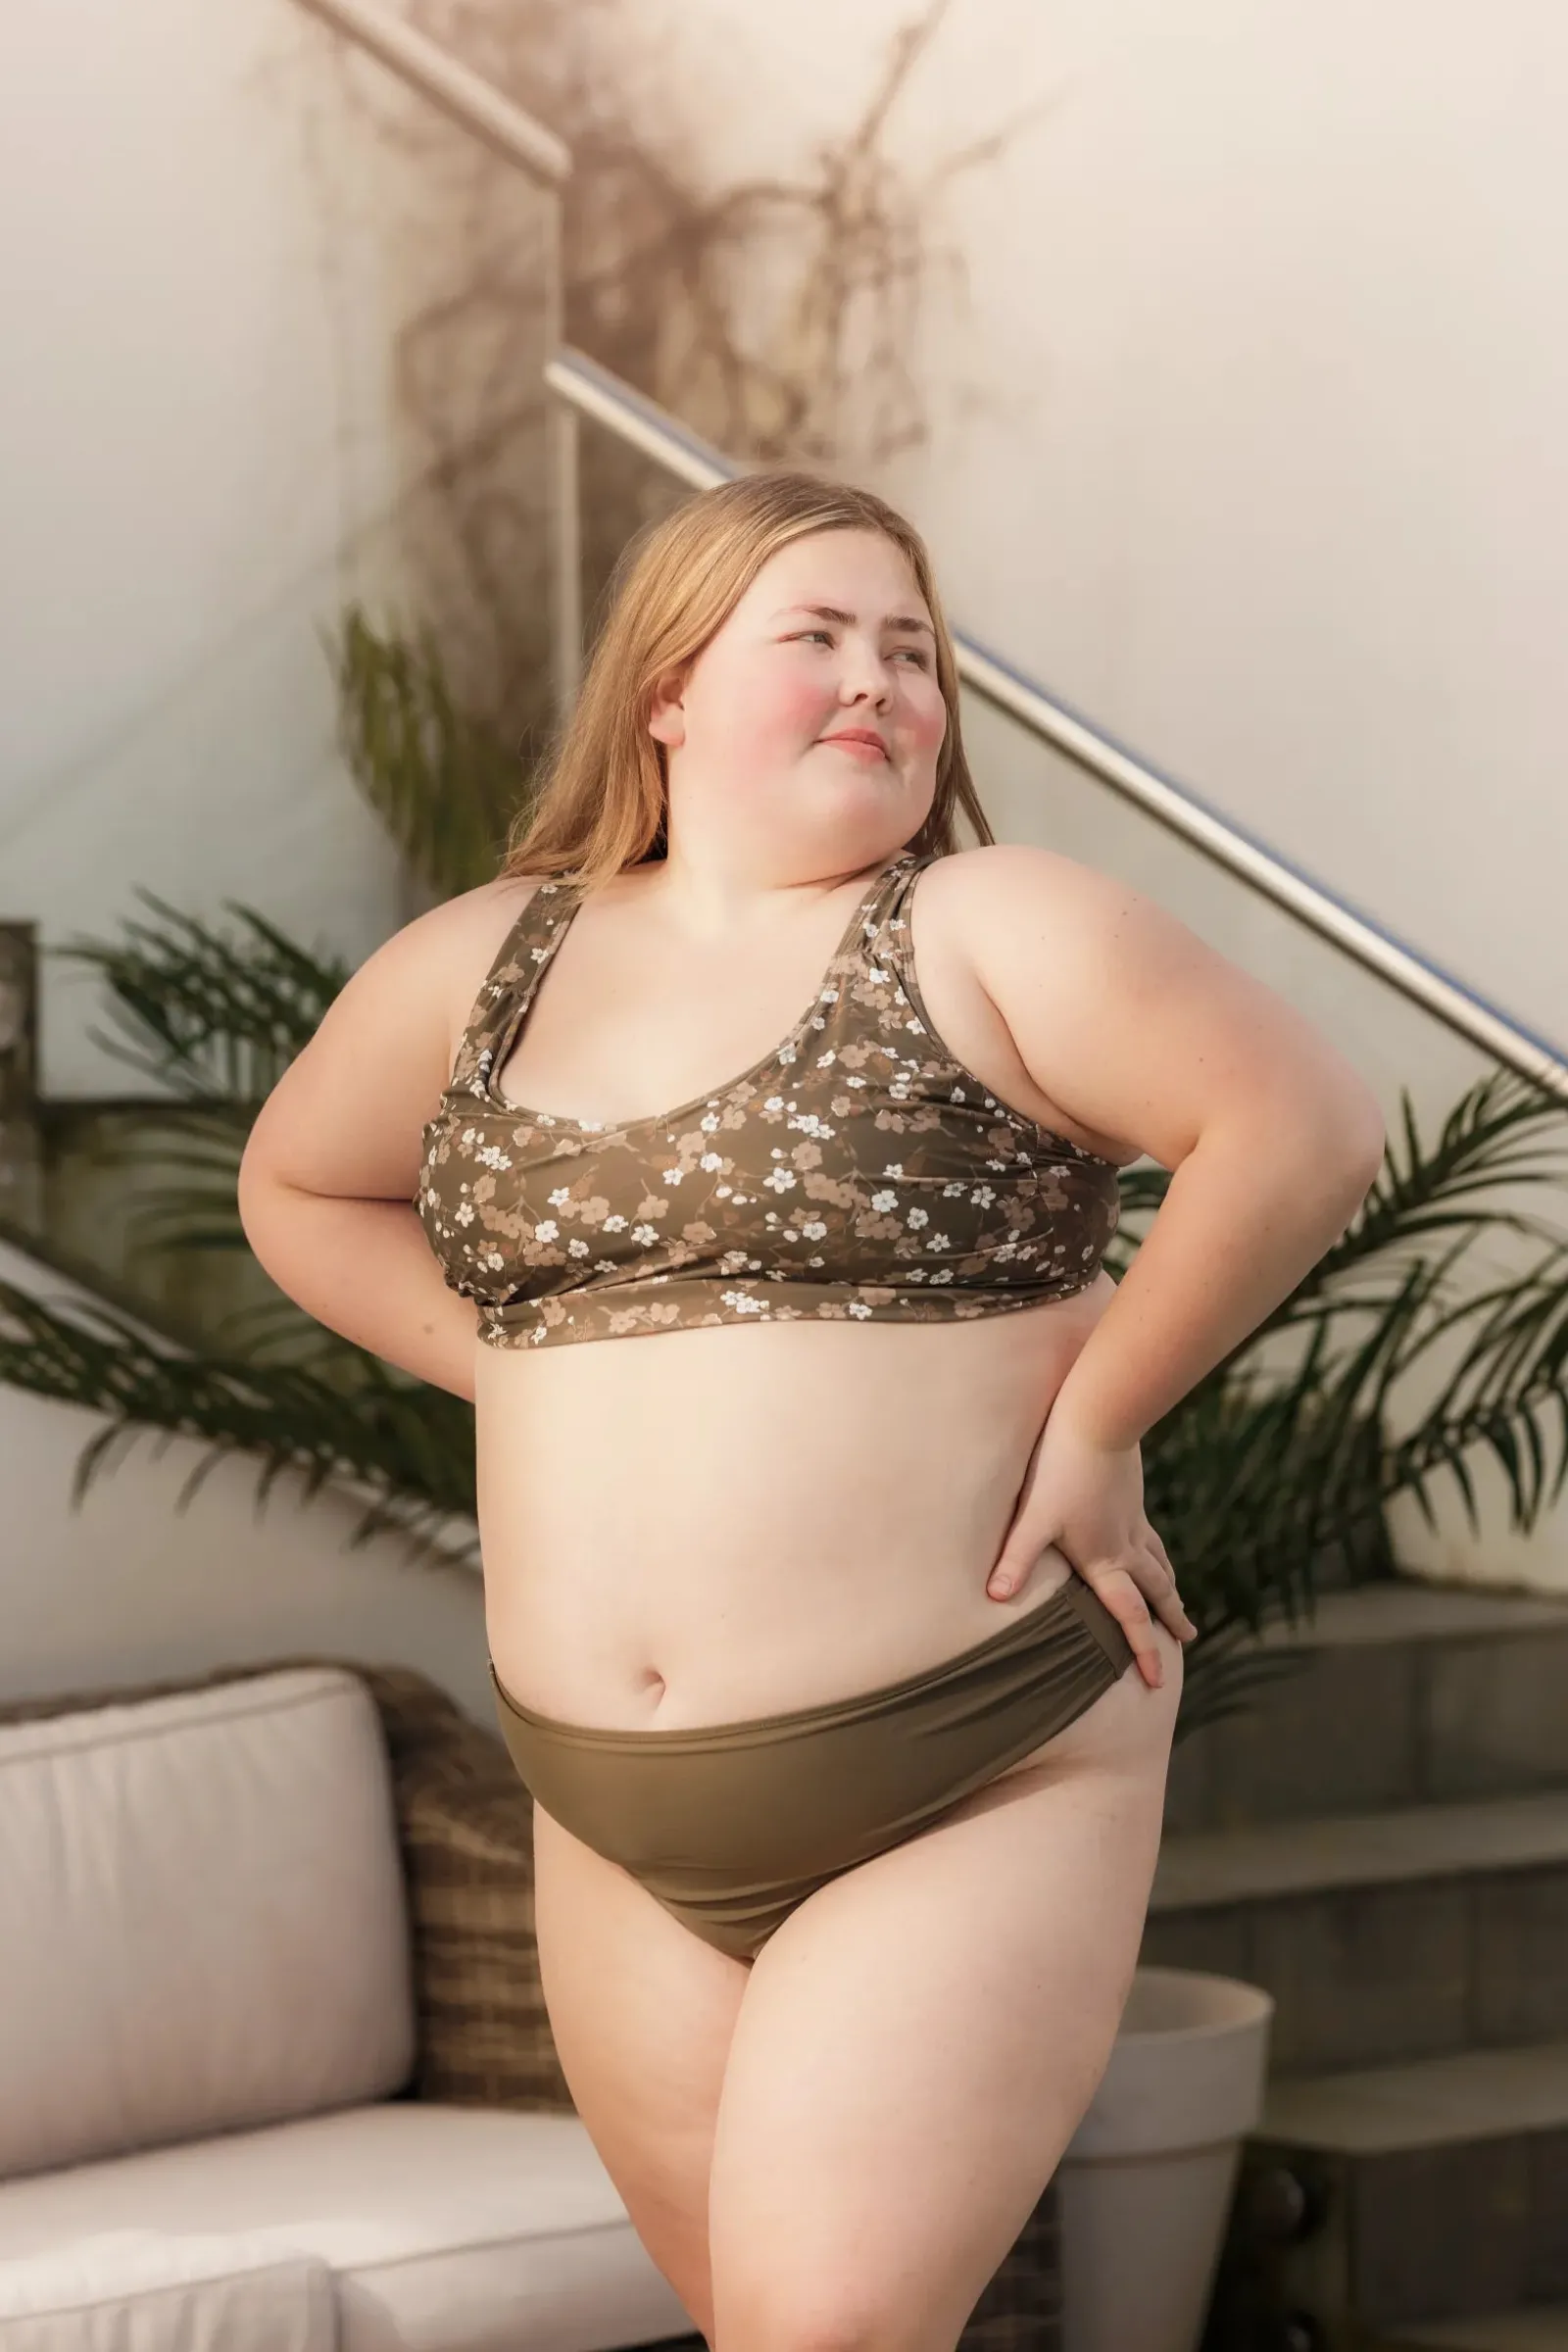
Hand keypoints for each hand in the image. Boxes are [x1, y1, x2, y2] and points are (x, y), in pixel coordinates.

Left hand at [985, 1411, 1195, 1688]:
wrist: (1098, 1420)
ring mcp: (1134, 1521)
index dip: (1143, 1650)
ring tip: (1179, 1604)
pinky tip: (1153, 1548)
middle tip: (1187, 1641)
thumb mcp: (1034, 1518)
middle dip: (1171, 1620)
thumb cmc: (1060, 1470)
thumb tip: (995, 1597)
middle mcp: (1126, 1546)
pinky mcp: (1132, 1498)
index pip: (1128, 1615)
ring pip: (1160, 1563)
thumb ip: (1017, 1559)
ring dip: (1170, 1587)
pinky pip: (1152, 1535)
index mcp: (1105, 1559)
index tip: (1157, 1682)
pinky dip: (1159, 1553)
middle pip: (1157, 1591)